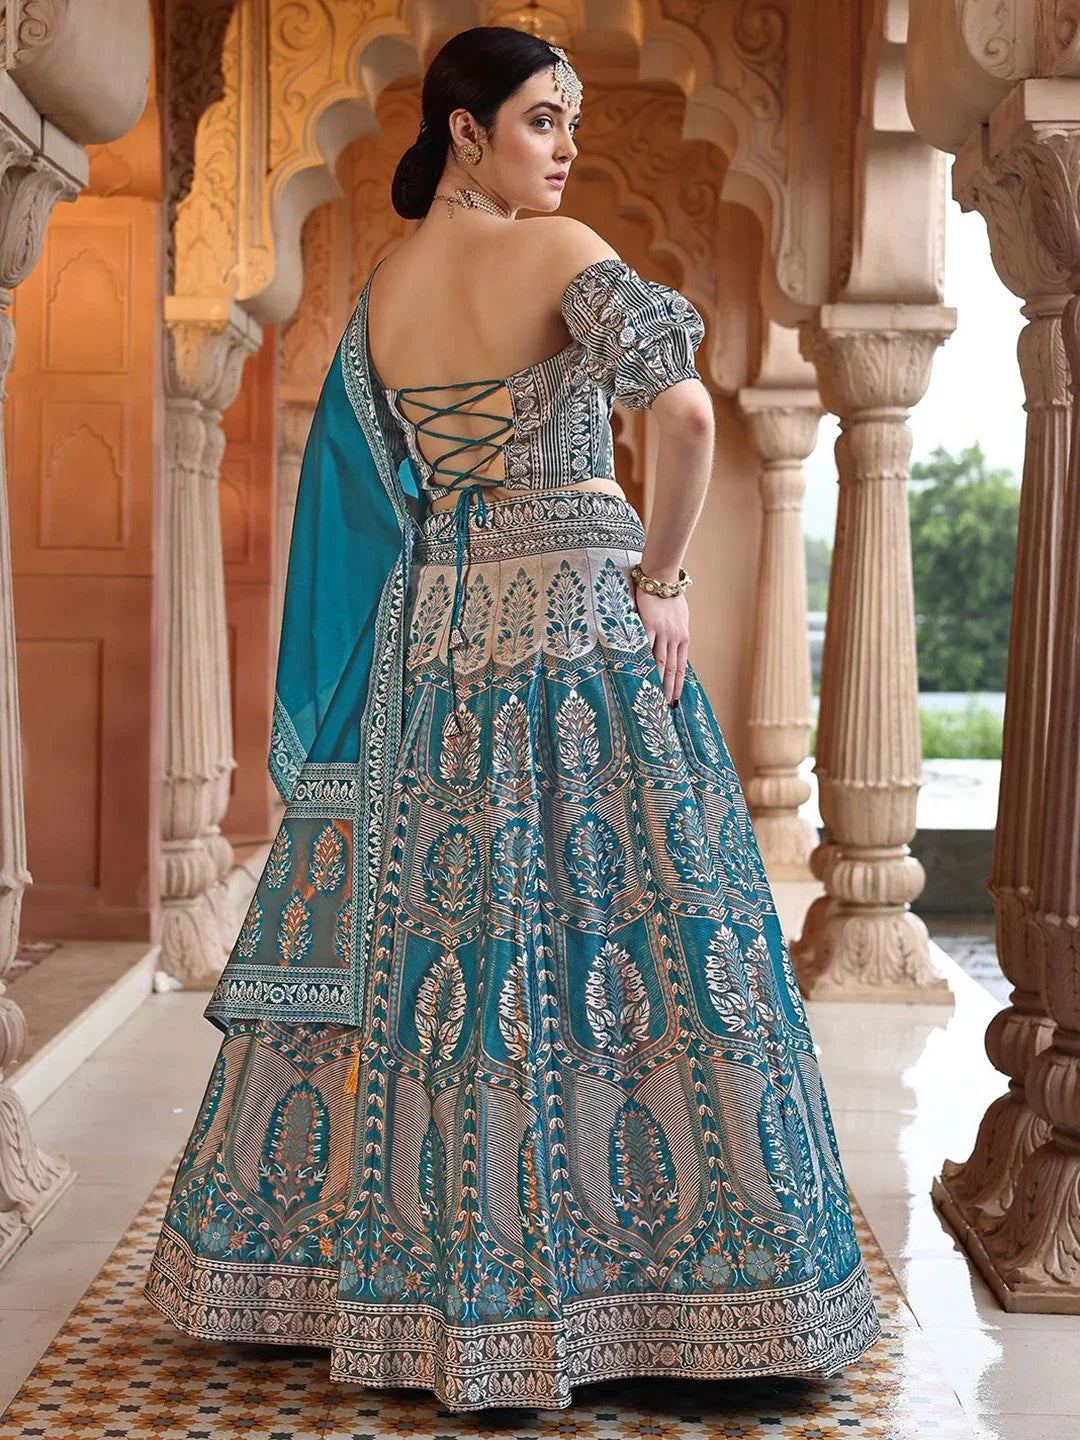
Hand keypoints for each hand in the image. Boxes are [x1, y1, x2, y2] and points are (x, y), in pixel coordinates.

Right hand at [633, 588, 689, 704]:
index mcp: (683, 638)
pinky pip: (646, 647)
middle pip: (671, 669)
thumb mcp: (680, 617)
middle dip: (668, 689)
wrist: (662, 579)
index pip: (681, 667)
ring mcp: (662, 633)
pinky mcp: (649, 626)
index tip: (675, 700)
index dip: (678, 685)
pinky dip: (643, 662)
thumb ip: (676, 633)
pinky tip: (639, 674)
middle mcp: (675, 638)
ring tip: (653, 696)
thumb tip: (673, 646)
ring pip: (660, 663)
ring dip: (657, 681)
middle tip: (664, 706)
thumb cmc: (670, 596)